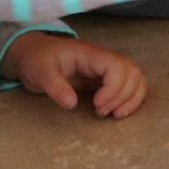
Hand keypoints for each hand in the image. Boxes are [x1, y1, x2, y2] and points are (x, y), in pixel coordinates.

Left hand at [0, 32, 146, 118]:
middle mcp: (103, 59)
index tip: (96, 105)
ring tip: (114, 115)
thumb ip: (54, 86)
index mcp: (90, 54)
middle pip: (132, 73)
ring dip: (130, 99)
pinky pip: (129, 86)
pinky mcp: (105, 79)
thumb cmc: (36, 59)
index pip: (117, 66)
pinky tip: (117, 112)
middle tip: (100, 112)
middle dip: (123, 97)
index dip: (113, 89)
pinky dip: (130, 99)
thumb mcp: (39, 72)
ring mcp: (106, 68)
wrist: (32, 54)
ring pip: (136, 79)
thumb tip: (71, 103)